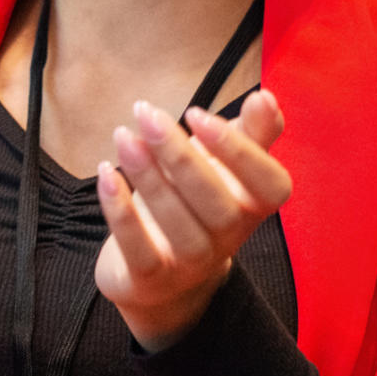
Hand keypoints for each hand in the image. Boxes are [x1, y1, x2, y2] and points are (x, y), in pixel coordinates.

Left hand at [96, 91, 292, 350]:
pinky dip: (121, 213)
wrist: (163, 273)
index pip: (270, 186)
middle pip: (216, 203)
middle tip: (147, 114)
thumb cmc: (197, 202)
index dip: (239, 151)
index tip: (197, 113)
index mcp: (254, 207)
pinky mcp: (150, 278)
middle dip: (180, 155)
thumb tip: (266, 97)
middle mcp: (229, 239)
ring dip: (147, 175)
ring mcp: (191, 264)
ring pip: (176, 223)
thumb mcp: (226, 164)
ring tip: (124, 136)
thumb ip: (252, 132)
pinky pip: (139, 250)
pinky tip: (106, 175)